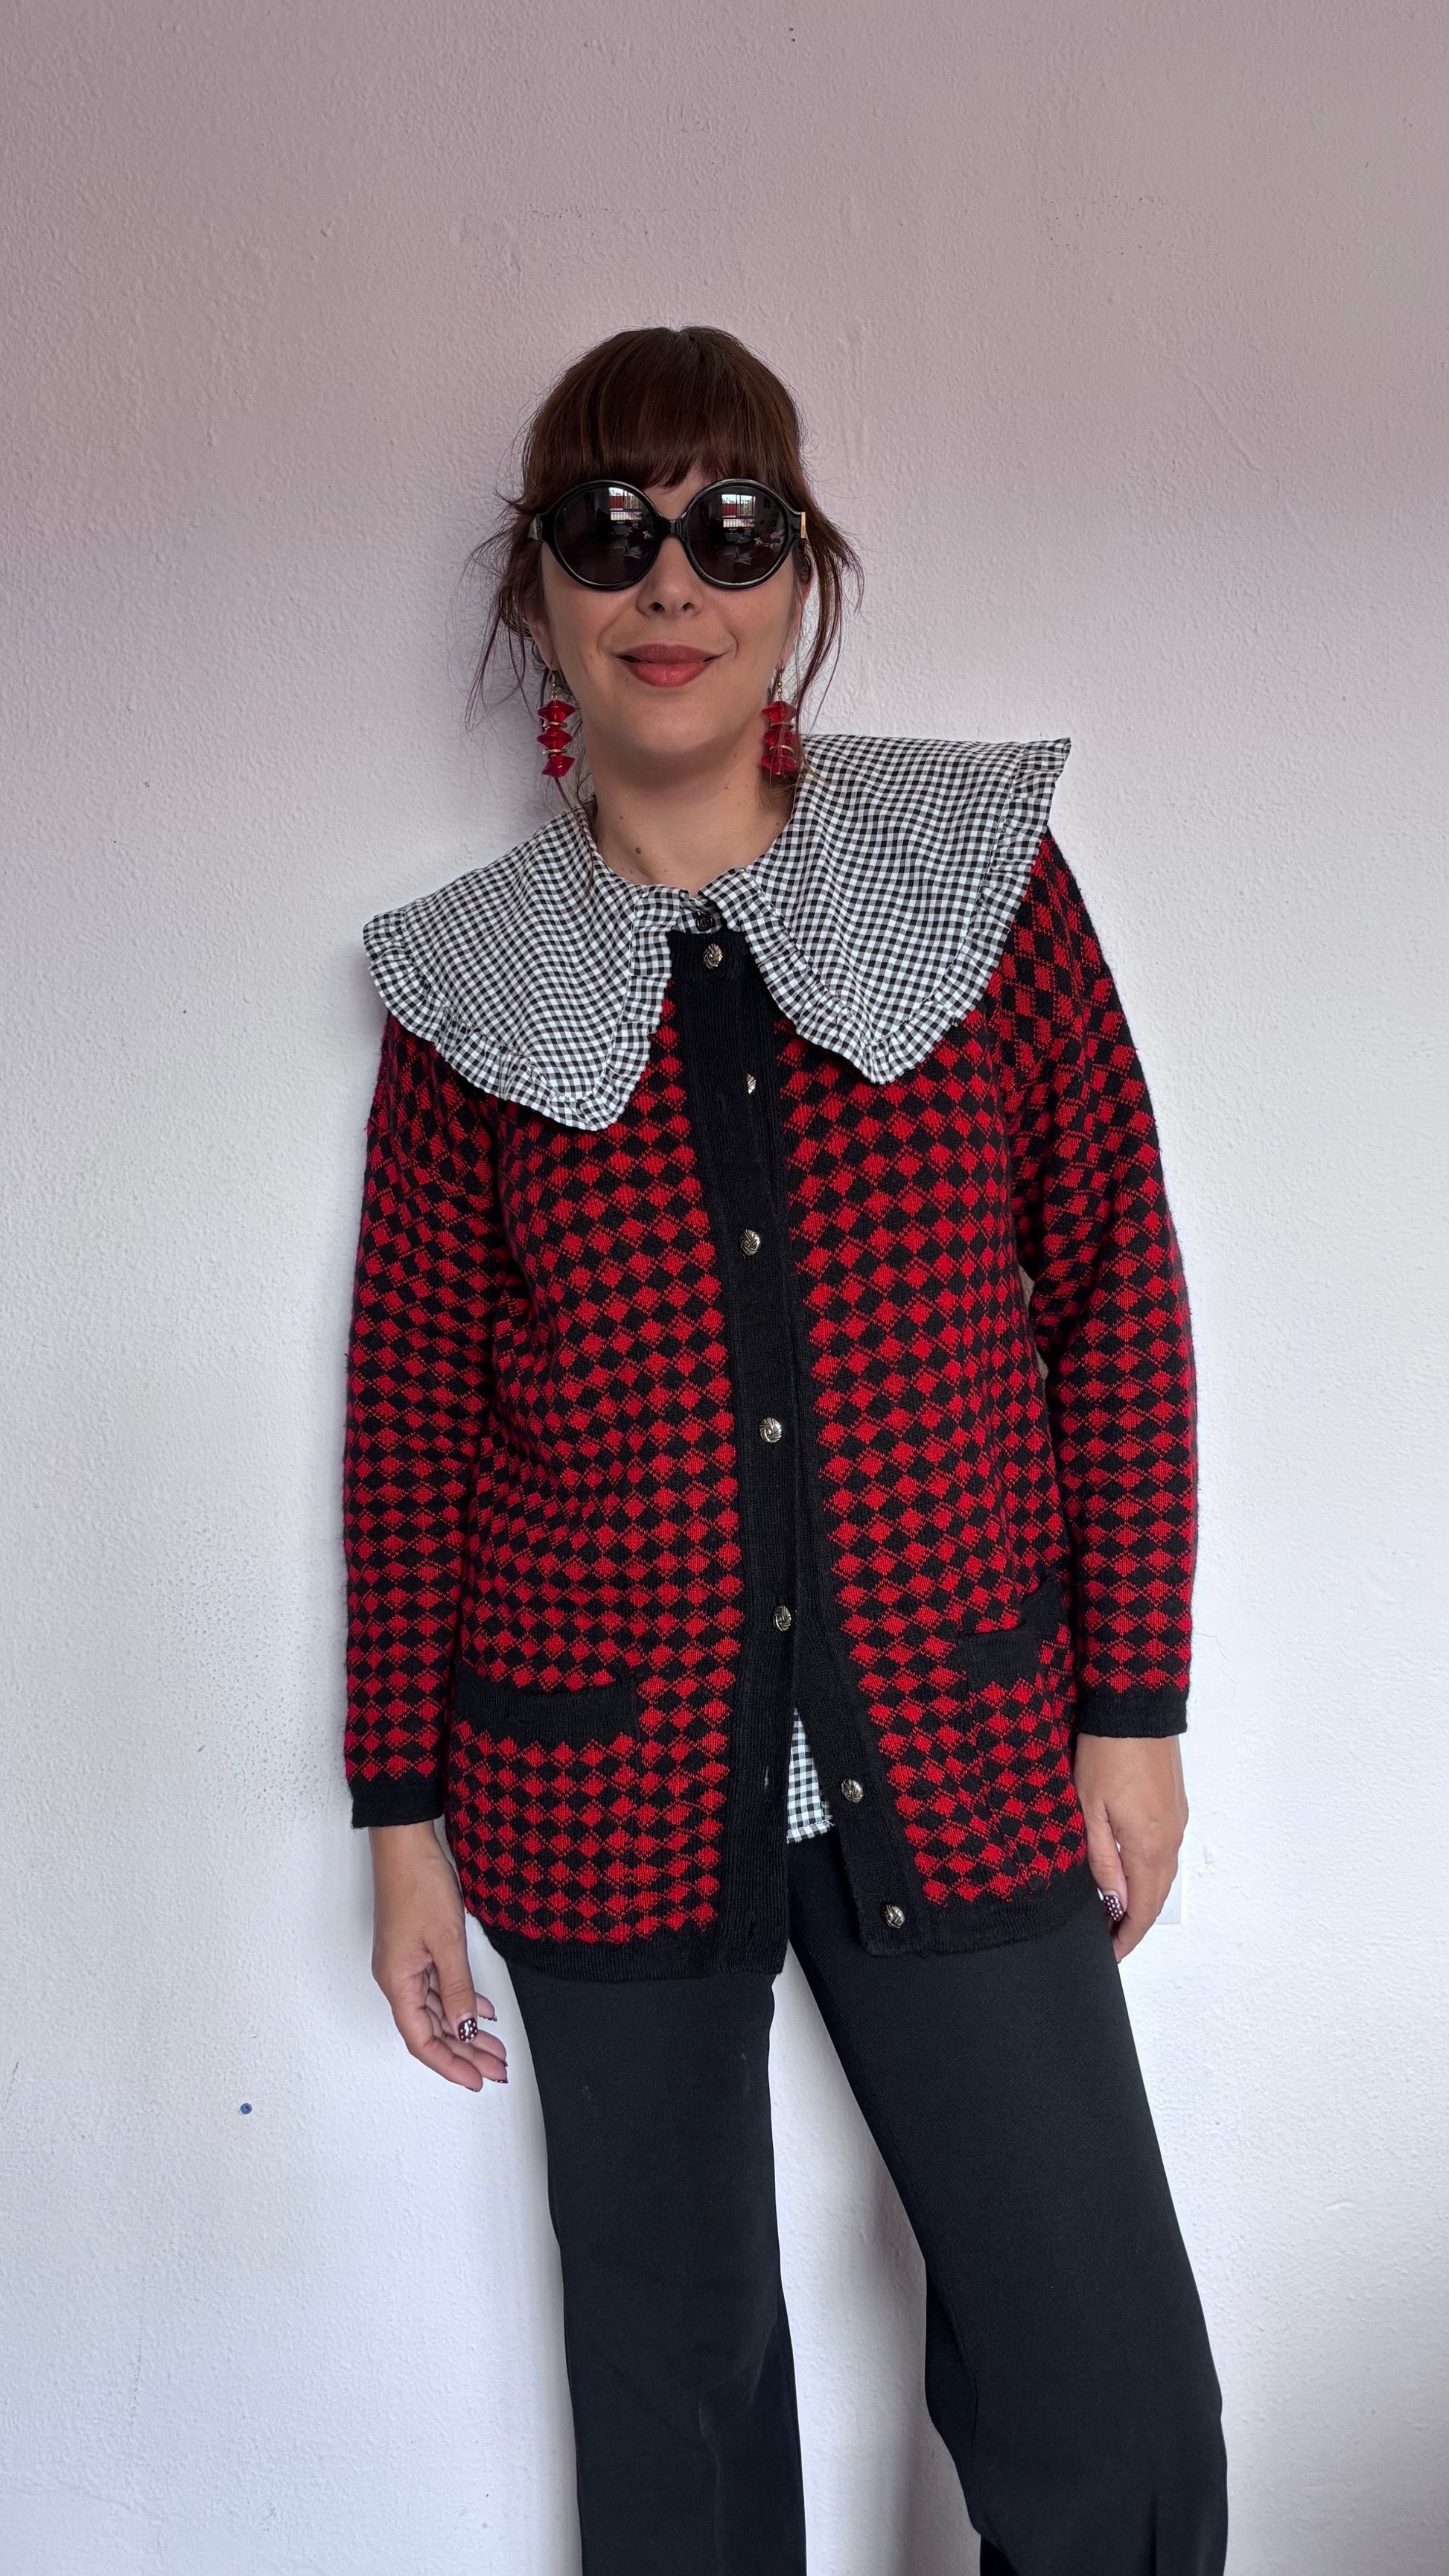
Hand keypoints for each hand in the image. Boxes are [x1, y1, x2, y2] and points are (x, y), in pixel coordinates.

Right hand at [368, 1822, 507, 2088]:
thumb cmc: (417, 1884)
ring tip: (495, 2047)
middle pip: (431, 2029)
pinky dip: (460, 2001)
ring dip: (465, 2029)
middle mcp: (397, 1978)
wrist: (405, 1844)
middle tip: (497, 2068)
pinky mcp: (415, 1950)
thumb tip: (464, 2028)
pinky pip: (437, 1987)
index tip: (476, 2080)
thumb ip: (456, 1987)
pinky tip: (482, 2009)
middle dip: (465, 2052)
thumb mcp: (446, 1939)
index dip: (449, 2064)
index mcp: (398, 1981)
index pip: (422, 2040)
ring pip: (436, 2010)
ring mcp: (405, 1964)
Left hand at [1073, 1735, 1187, 1961]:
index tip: (1110, 1955)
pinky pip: (1165, 1852)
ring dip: (1141, 1898)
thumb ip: (1102, 1859)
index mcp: (1149, 1846)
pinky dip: (1148, 1872)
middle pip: (1156, 1897)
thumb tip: (1115, 1901)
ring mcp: (1176, 1822)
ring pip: (1162, 1875)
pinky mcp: (1175, 1806)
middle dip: (1133, 1924)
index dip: (1127, 1939)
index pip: (1142, 1911)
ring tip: (1113, 1909)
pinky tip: (1128, 1870)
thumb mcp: (1090, 1808)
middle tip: (1107, 1937)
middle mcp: (1170, 1840)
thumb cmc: (1106, 1754)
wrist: (1136, 1707)